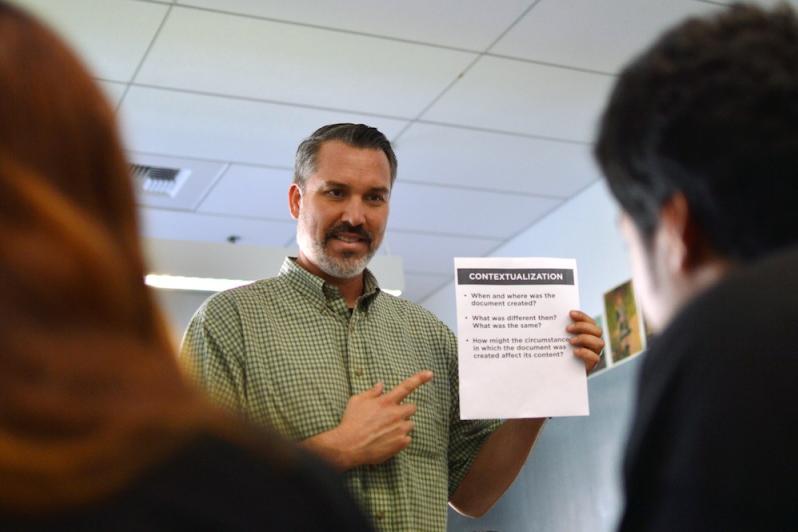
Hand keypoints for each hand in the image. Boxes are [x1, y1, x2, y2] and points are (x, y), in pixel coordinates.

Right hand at [304, 370, 432, 469]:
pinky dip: (399, 440)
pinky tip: (386, 441)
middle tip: (391, 416)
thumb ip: (371, 392)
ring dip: (401, 426)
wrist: (348, 446)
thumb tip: (381, 385)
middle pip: (412, 408)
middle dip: (404, 410)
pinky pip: (407, 439)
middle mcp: (396, 414)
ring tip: (385, 431)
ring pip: (409, 424)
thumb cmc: (351, 422)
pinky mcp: (401, 443)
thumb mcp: (356, 400)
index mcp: (386, 401)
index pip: (406, 386)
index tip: (430, 373)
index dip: (419, 378)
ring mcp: (400, 429)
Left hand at [566, 310, 604, 373]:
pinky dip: (585, 353)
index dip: (582, 316)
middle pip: (597, 330)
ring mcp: (595, 353)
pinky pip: (595, 358)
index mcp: (588, 333)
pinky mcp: (592, 365)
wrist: (560, 373)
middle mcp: (594, 342)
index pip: (590, 322)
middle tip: (567, 328)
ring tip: (570, 341)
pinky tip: (574, 352)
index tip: (570, 313)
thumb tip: (553, 316)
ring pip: (599, 343)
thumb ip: (561, 330)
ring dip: (585, 339)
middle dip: (582, 327)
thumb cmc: (560, 353)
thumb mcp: (560, 340)